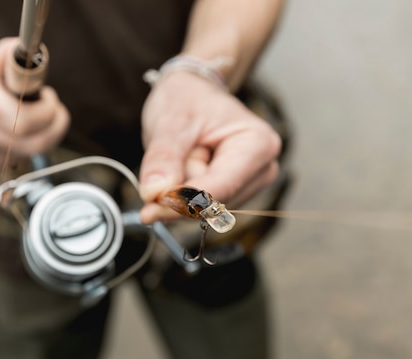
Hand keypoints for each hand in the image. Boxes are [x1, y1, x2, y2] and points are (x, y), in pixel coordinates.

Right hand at [0, 37, 69, 168]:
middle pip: (34, 143)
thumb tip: (34, 56)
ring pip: (33, 152)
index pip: (22, 121)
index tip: (48, 96)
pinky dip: (34, 142)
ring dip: (48, 133)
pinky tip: (26, 127)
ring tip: (41, 113)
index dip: (46, 111)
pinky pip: (25, 157)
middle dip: (56, 126)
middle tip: (55, 109)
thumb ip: (16, 54)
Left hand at [138, 71, 280, 223]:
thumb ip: (163, 158)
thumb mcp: (171, 120)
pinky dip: (183, 194)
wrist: (191, 95)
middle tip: (167, 157)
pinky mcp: (235, 193)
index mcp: (258, 145)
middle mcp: (262, 170)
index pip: (220, 187)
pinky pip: (200, 208)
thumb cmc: (187, 99)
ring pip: (203, 209)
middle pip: (212, 203)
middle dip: (181, 192)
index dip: (184, 202)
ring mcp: (250, 185)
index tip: (149, 210)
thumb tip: (154, 194)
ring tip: (184, 155)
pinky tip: (184, 168)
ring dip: (181, 191)